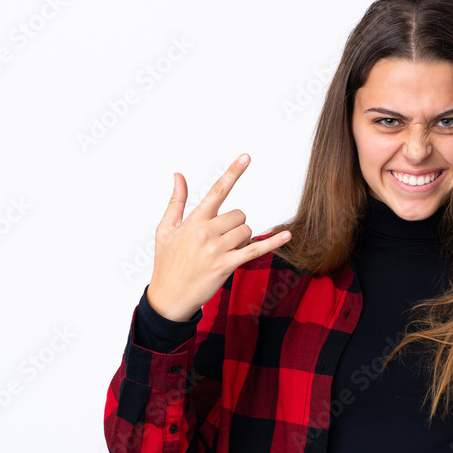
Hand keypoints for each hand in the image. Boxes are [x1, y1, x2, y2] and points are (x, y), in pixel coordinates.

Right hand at [146, 154, 291, 321]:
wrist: (168, 296)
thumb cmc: (167, 262)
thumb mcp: (165, 229)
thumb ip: (176, 201)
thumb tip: (178, 175)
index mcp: (194, 221)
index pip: (217, 190)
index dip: (233, 172)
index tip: (246, 157)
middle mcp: (206, 232)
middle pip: (239, 214)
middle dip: (236, 224)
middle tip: (222, 239)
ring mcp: (217, 249)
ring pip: (246, 230)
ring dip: (242, 239)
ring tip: (224, 251)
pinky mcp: (227, 265)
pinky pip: (256, 249)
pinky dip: (273, 242)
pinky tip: (287, 235)